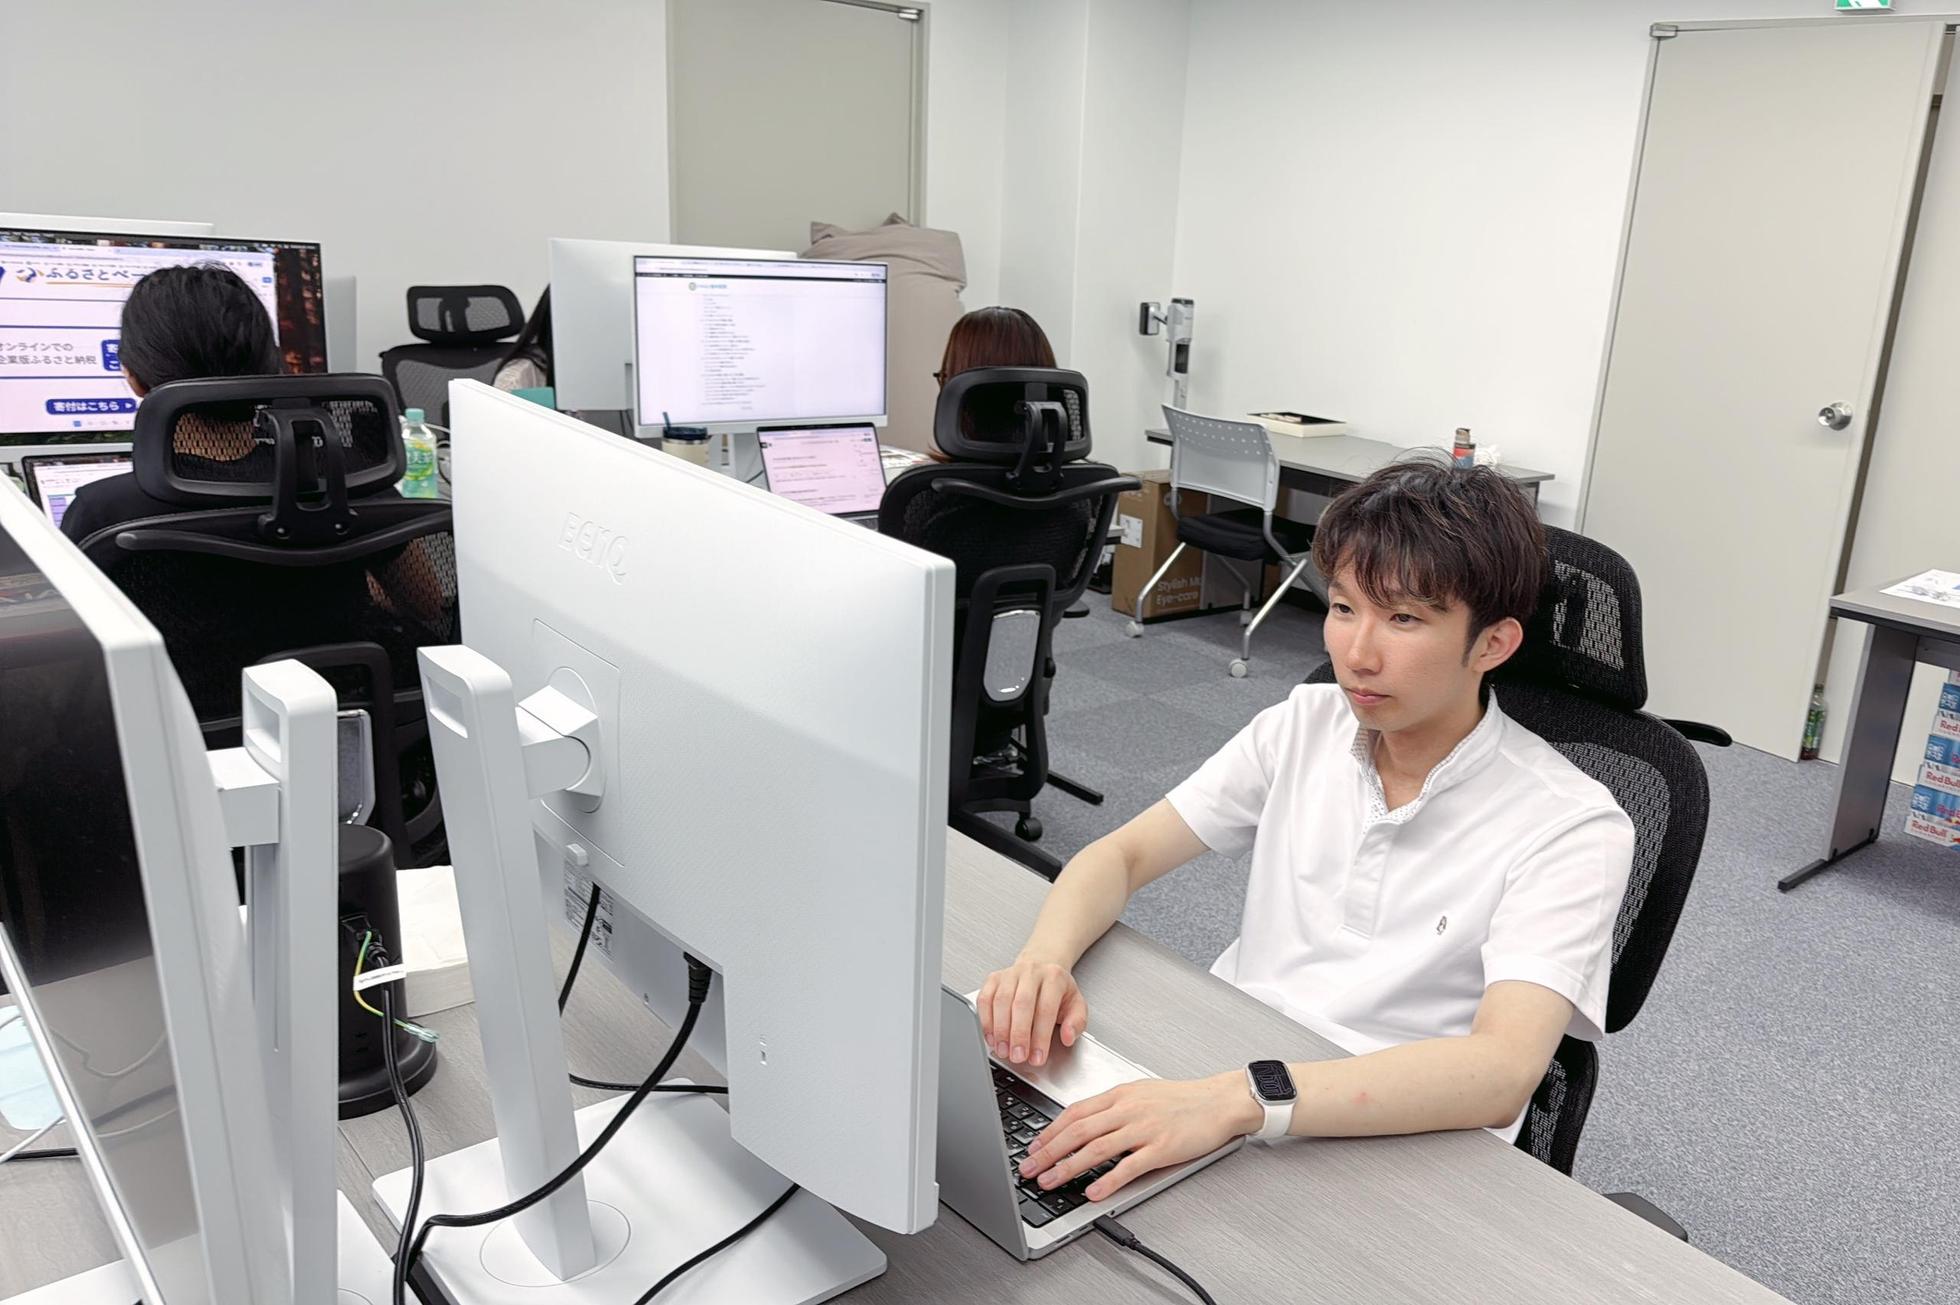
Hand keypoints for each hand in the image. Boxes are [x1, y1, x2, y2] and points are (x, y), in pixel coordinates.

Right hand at [976, 958, 1087, 1067]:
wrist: (1042, 967)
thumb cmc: (1057, 990)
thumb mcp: (1076, 1005)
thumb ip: (1076, 1023)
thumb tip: (1068, 1037)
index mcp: (1054, 978)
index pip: (1046, 1009)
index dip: (1041, 1036)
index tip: (1038, 1057)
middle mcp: (1031, 972)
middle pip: (1021, 1004)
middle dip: (1018, 1034)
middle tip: (1018, 1056)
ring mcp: (1010, 974)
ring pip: (1001, 1001)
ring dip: (1000, 1030)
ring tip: (1004, 1051)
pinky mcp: (993, 979)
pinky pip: (984, 999)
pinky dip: (986, 1021)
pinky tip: (991, 1037)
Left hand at [1019, 1072, 1261, 1202]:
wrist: (1219, 1101)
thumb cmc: (1183, 1099)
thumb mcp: (1141, 1092)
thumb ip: (1113, 1106)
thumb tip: (1083, 1123)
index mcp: (1120, 1095)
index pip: (1075, 1113)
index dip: (1050, 1131)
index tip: (1033, 1147)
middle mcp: (1128, 1109)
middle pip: (1078, 1131)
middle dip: (1048, 1152)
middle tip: (1029, 1168)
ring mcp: (1144, 1129)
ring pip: (1096, 1148)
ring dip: (1068, 1167)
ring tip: (1050, 1182)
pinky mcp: (1162, 1148)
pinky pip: (1129, 1167)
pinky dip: (1108, 1180)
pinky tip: (1092, 1192)